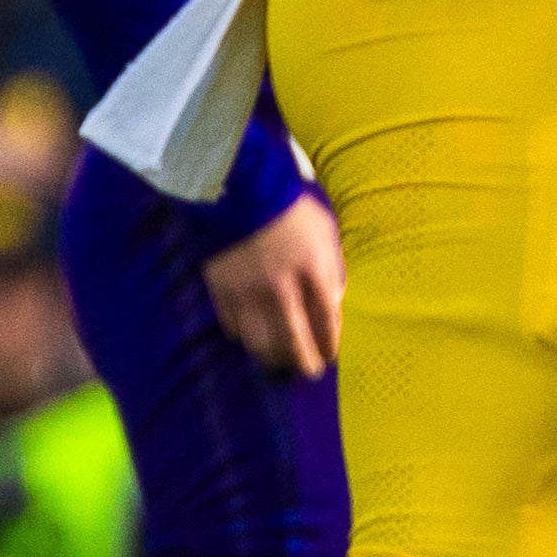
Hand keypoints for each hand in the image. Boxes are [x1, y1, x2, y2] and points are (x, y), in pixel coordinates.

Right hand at [200, 193, 343, 377]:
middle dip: (304, 363)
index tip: (330, 355)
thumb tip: (335, 301)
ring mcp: (248, 291)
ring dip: (273, 357)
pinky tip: (250, 336)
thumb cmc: (288, 205)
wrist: (237, 186)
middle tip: (308, 371)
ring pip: (261, 342)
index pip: (326, 321)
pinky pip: (233, 326)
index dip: (329, 344)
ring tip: (279, 361)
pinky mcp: (221, 289)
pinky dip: (243, 336)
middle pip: (294, 342)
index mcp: (312, 269)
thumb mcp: (324, 229)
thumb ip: (333, 267)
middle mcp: (281, 287)